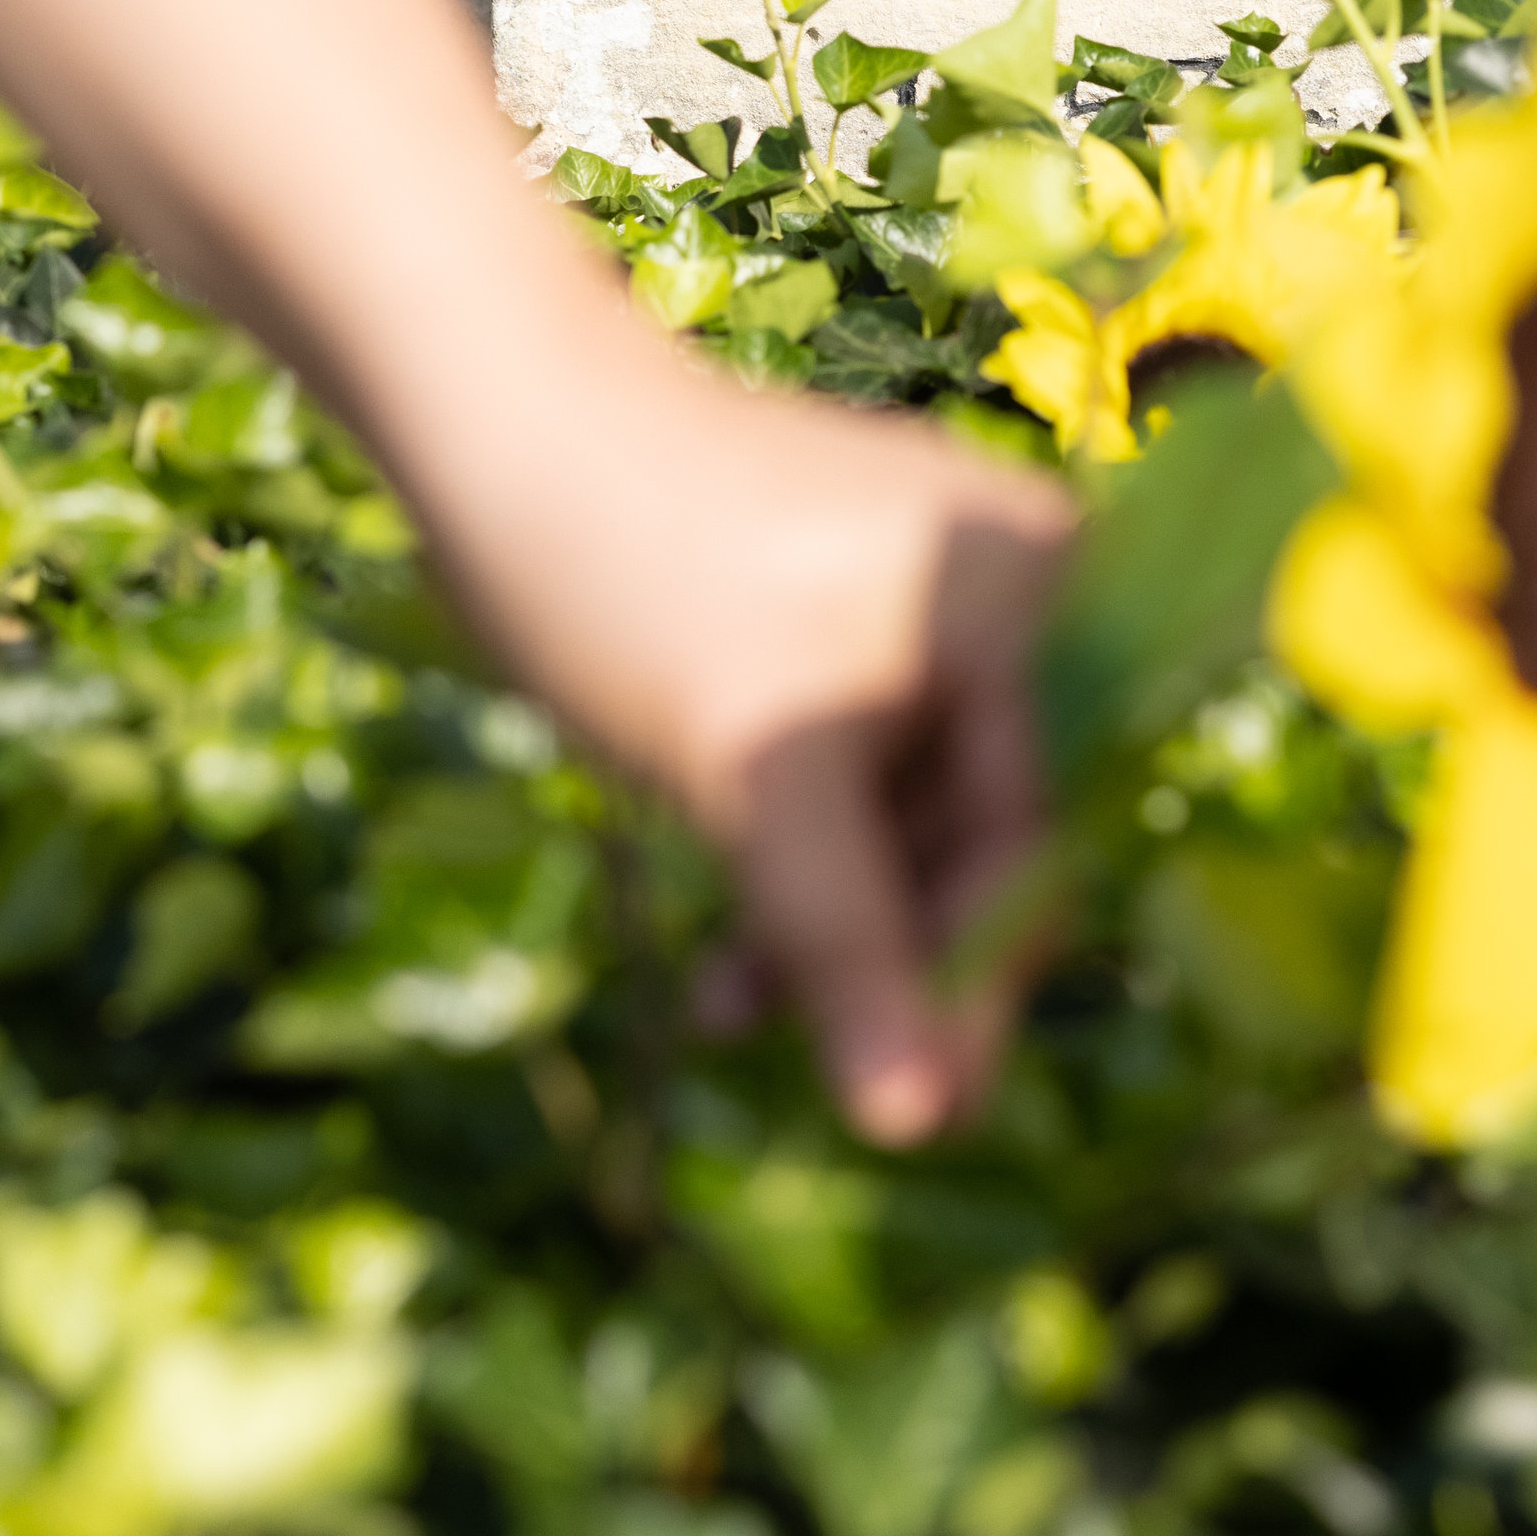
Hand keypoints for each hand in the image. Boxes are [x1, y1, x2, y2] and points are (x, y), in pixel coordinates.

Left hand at [405, 351, 1072, 1143]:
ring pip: (914, 813)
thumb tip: (919, 1122)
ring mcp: (933, 600)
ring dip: (830, 919)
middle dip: (892, 951)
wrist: (492, 413)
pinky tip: (734, 946)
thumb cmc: (639, 576)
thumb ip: (850, 944)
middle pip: (990, 833)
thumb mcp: (756, 775)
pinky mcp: (851, 615)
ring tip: (728, 1005)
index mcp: (1037, 597)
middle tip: (805, 1064)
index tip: (919, 1114)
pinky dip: (801, 850)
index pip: (1044, 838)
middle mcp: (1018, 589)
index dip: (976, 984)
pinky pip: (862, 765)